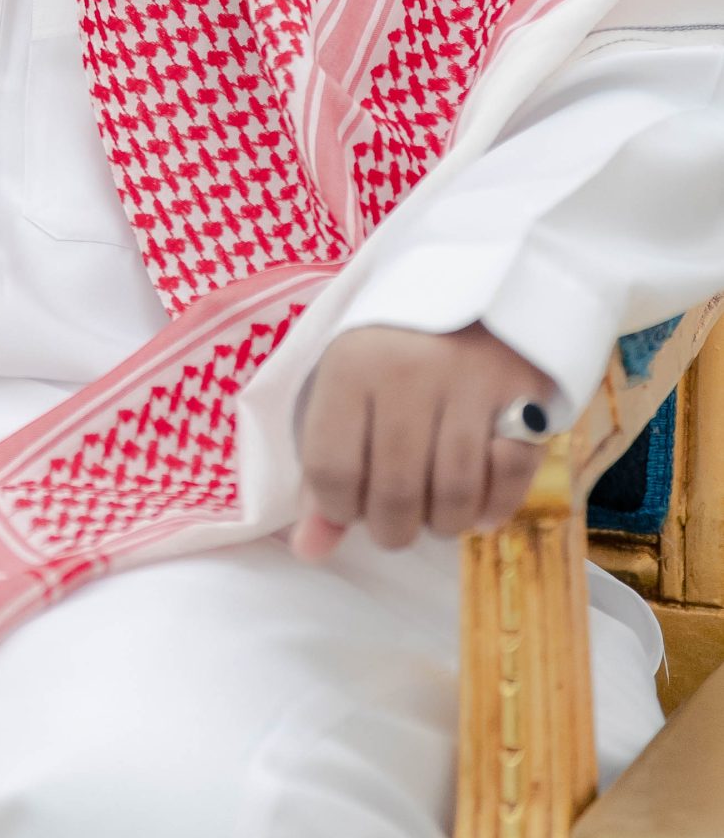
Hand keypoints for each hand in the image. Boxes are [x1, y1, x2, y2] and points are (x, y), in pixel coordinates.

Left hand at [291, 322, 557, 562]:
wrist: (478, 286)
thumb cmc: (394, 349)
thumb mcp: (345, 393)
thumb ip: (324, 472)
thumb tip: (310, 550)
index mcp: (352, 367)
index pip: (331, 472)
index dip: (336, 509)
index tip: (348, 505)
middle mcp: (410, 374)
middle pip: (396, 495)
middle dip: (392, 529)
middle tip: (395, 522)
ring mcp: (473, 383)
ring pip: (455, 497)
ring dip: (443, 524)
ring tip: (434, 512)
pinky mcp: (526, 395)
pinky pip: (510, 480)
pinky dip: (492, 509)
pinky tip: (477, 505)